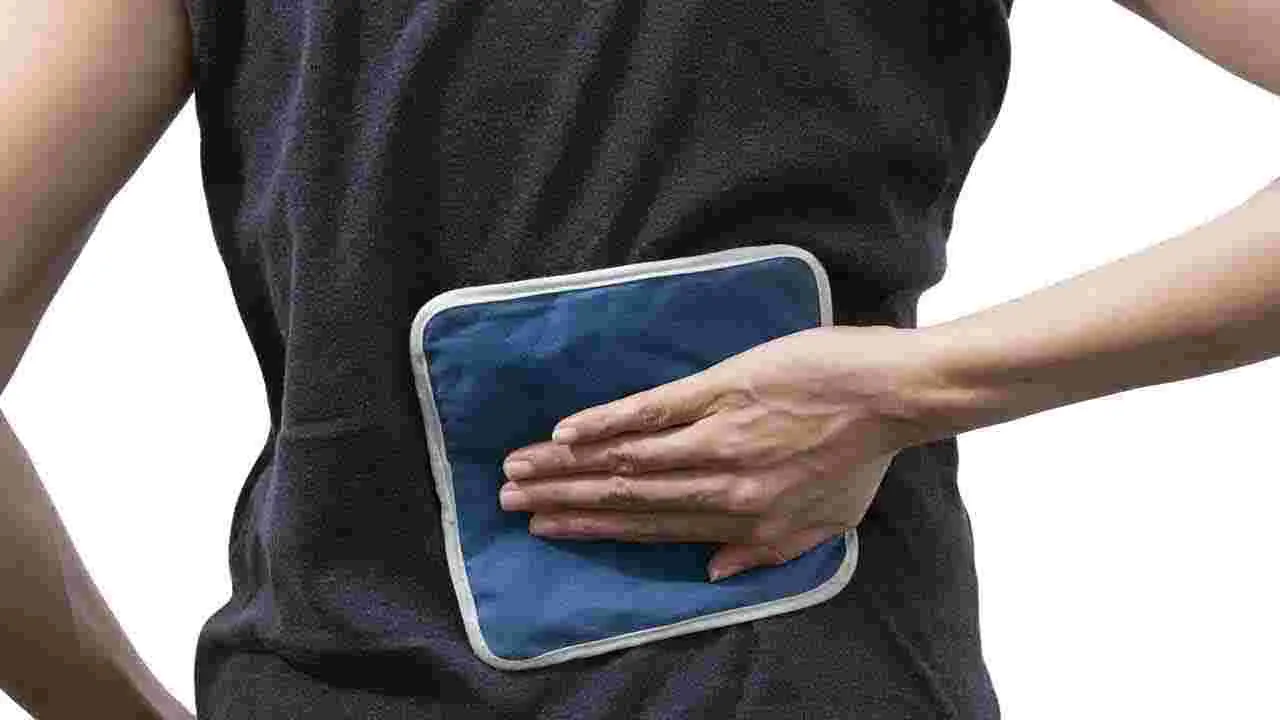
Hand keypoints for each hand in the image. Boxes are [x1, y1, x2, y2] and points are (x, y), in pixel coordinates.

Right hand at [498, 324, 944, 580]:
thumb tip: (714, 574)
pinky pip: (652, 413)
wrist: (892, 395)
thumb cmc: (864, 455)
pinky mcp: (720, 391)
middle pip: (626, 497)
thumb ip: (768, 554)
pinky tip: (566, 430)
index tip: (548, 529)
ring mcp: (716, 437)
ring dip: (568, 465)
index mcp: (743, 520)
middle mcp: (720, 485)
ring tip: (520, 466)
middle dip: (563, 500)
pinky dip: (606, 423)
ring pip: (627, 458)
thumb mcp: (828, 523)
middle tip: (510, 499)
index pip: (651, 527)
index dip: (595, 530)